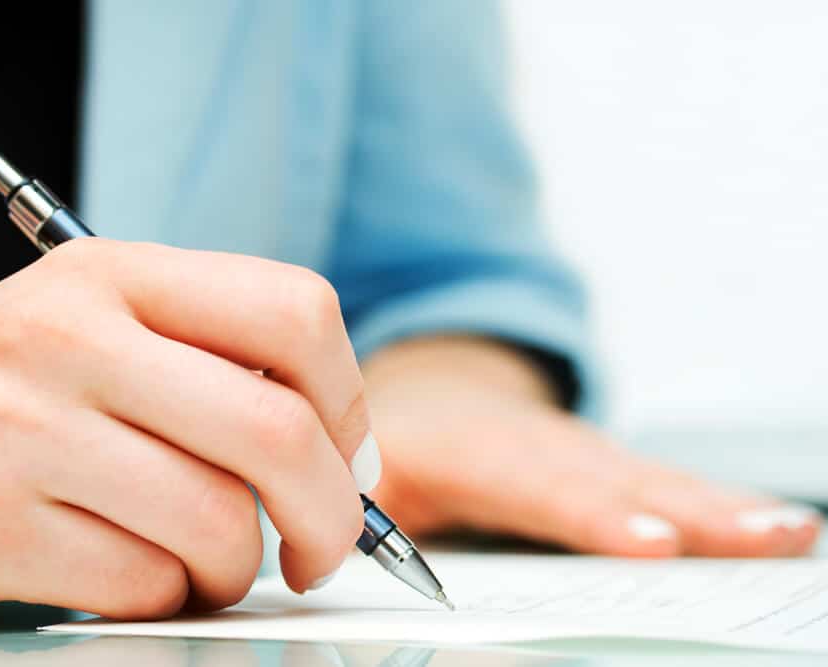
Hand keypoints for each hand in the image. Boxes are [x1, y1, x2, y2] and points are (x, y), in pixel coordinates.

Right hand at [0, 239, 377, 617]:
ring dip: (237, 566)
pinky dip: (167, 596)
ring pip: (220, 523)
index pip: (293, 309)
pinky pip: (146, 583)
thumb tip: (338, 438)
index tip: (347, 456)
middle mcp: (70, 335)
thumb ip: (206, 359)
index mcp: (111, 273)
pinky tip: (133, 572)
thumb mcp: (89, 331)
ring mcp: (27, 427)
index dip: (347, 398)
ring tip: (202, 559)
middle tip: (324, 545)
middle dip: (332, 513)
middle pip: (278, 429)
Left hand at [364, 337, 820, 556]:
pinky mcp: (609, 468)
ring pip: (651, 479)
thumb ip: (369, 517)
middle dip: (686, 510)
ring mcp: (581, 454)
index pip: (531, 481)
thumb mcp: (367, 476)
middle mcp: (538, 445)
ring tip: (784, 533)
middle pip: (612, 478)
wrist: (437, 392)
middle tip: (756, 537)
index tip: (650, 540)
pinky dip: (719, 507)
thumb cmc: (402, 444)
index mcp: (470, 448)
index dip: (591, 511)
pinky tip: (771, 528)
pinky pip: (664, 487)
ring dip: (720, 508)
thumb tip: (368, 560)